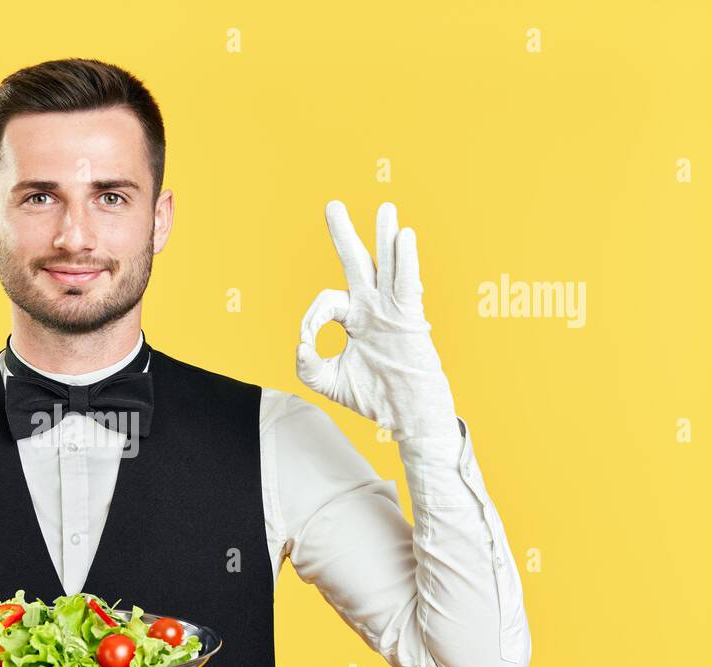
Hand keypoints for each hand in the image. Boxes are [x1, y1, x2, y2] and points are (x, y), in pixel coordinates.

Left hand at [296, 200, 459, 442]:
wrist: (406, 416)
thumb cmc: (373, 397)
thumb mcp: (328, 381)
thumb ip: (307, 364)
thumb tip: (300, 344)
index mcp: (355, 319)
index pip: (327, 303)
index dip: (311, 318)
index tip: (306, 340)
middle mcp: (374, 308)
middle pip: (358, 264)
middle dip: (344, 235)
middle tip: (331, 206)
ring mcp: (393, 311)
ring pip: (387, 266)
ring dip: (384, 237)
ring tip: (385, 208)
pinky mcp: (411, 320)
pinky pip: (408, 285)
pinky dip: (406, 261)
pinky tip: (403, 236)